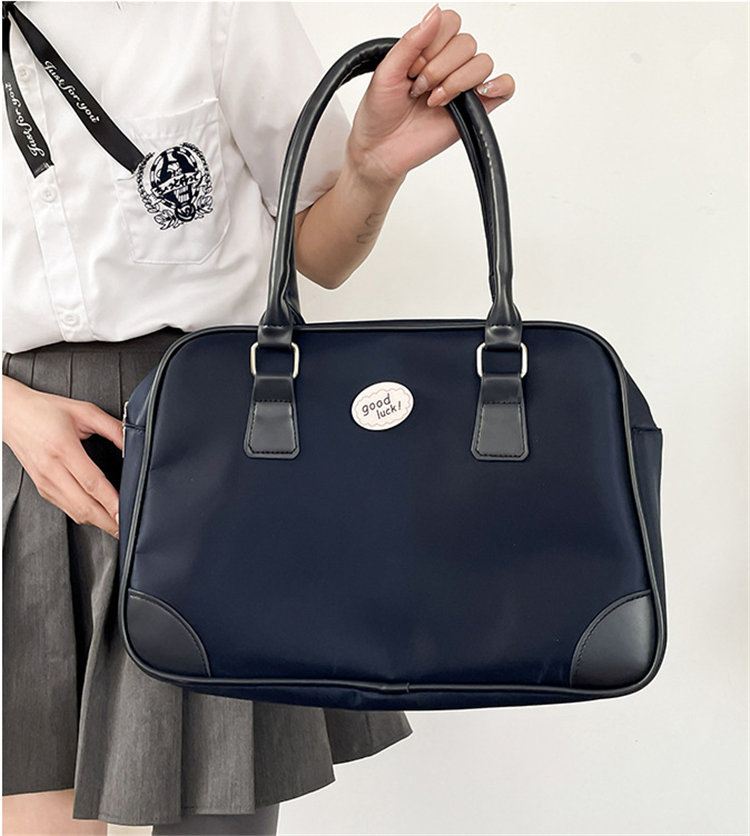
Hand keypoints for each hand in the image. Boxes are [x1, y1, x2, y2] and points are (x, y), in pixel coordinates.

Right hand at [2, 376, 122, 537]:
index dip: (111, 501)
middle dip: (108, 521)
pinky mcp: (42, 488)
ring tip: (117, 525)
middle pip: (84, 505)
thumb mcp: (85, 412)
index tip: (126, 512)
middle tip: (127, 527)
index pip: (92, 483)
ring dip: (97, 522)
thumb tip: (133, 442)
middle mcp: (51, 469)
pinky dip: (85, 515)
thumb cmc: (45, 411)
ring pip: (75, 512)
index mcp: (63, 449)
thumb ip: (113, 428)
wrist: (12, 414)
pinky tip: (98, 514)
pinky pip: (66, 508)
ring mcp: (45, 482)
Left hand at [345, 4, 515, 185]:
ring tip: (434, 101)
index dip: (433, 43)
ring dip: (457, 81)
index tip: (412, 68)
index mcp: (429, 49)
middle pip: (467, 43)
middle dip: (439, 68)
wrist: (380, 150)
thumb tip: (434, 12)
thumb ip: (412, 41)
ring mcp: (464, 87)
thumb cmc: (380, 112)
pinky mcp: (475, 111)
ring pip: (483, 63)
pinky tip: (478, 93)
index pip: (450, 22)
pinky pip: (505, 89)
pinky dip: (499, 85)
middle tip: (419, 89)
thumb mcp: (387, 70)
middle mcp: (449, 65)